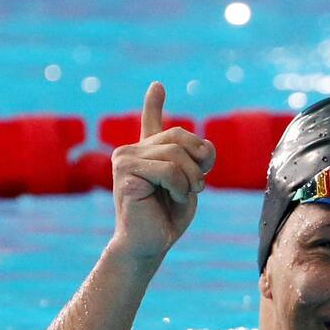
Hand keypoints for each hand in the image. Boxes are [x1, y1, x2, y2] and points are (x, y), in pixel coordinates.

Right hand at [108, 82, 215, 264]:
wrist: (149, 244)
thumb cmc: (167, 217)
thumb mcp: (190, 182)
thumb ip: (196, 159)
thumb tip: (205, 144)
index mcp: (146, 153)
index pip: (151, 121)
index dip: (153, 103)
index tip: (158, 86)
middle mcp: (131, 151)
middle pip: (179, 137)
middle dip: (198, 161)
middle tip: (197, 186)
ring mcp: (124, 159)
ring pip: (175, 154)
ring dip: (191, 178)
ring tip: (184, 194)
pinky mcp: (124, 173)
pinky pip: (168, 169)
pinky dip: (180, 185)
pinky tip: (174, 197)